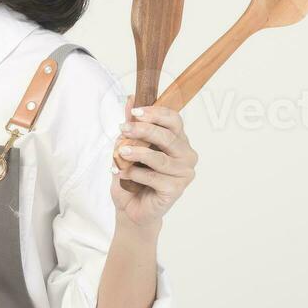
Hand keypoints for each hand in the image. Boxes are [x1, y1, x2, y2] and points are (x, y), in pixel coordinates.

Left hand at [109, 102, 197, 227]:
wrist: (131, 208)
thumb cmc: (133, 177)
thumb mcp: (128, 147)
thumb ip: (132, 125)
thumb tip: (130, 99)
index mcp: (178, 141)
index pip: (174, 120)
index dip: (155, 113)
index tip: (135, 112)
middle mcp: (186, 155)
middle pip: (168, 136)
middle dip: (143, 130)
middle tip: (123, 128)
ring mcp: (184, 174)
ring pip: (159, 158)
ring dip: (136, 153)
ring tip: (120, 153)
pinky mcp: (176, 190)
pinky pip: (153, 177)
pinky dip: (134, 174)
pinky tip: (123, 174)